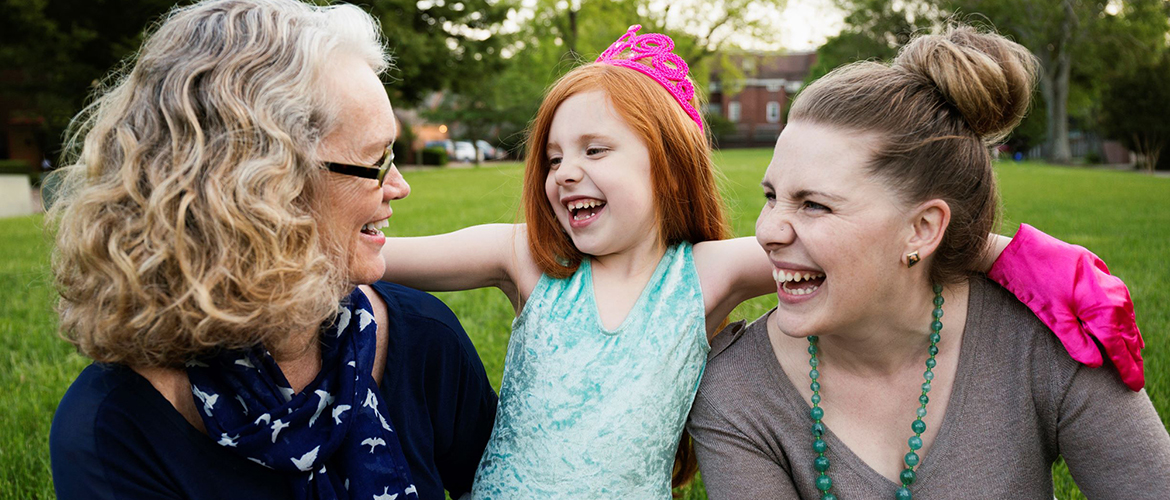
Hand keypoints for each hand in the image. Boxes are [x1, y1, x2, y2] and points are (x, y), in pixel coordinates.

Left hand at [987, 224, 1144, 390]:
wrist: (1020, 247)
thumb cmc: (1033, 282)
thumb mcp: (1052, 317)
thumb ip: (1076, 342)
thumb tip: (1097, 364)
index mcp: (1103, 306)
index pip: (1119, 345)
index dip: (1128, 368)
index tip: (1134, 386)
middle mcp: (1113, 293)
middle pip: (1128, 332)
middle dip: (1132, 356)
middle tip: (1136, 379)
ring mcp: (1108, 280)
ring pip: (1126, 316)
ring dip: (1129, 337)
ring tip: (1133, 357)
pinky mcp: (1100, 271)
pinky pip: (1118, 300)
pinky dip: (1121, 318)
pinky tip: (1120, 327)